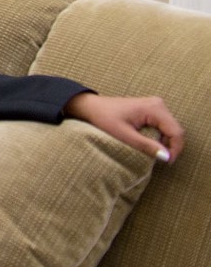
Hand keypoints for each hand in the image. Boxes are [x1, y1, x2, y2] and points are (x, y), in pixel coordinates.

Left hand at [65, 92, 183, 162]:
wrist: (91, 107)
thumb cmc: (104, 119)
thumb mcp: (124, 135)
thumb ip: (146, 146)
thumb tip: (166, 157)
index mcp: (154, 108)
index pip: (176, 132)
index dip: (175, 149)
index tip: (166, 162)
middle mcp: (158, 104)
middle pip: (175, 130)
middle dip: (170, 146)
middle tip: (159, 159)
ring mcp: (155, 106)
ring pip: (170, 129)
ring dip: (165, 142)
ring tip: (152, 151)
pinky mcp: (151, 110)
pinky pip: (163, 127)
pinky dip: (159, 137)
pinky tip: (148, 143)